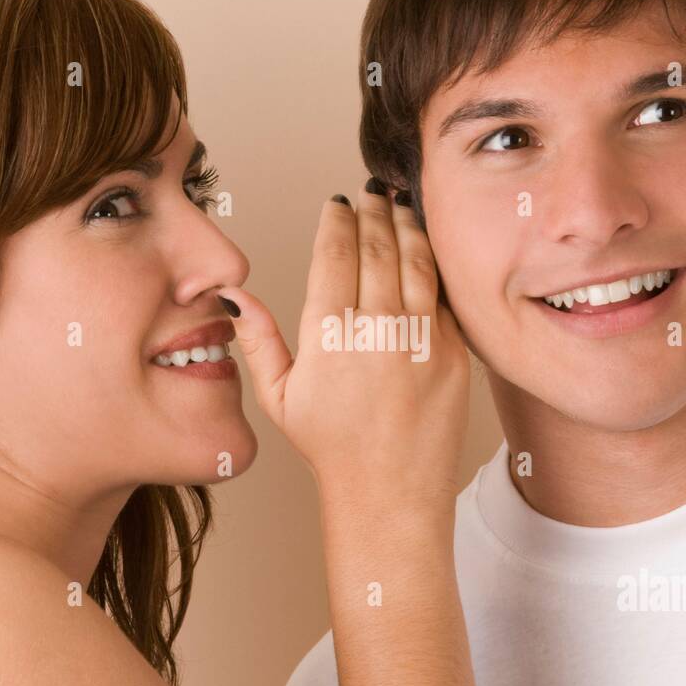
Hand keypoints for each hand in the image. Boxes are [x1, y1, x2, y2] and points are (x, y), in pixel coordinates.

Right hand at [216, 182, 468, 511]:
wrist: (391, 492)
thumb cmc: (332, 447)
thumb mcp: (279, 397)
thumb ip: (258, 339)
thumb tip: (233, 293)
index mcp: (329, 335)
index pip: (334, 252)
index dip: (336, 219)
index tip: (336, 202)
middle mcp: (376, 329)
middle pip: (377, 245)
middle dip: (372, 211)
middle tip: (369, 193)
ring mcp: (420, 338)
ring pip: (415, 259)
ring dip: (406, 225)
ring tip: (398, 206)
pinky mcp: (452, 351)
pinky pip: (443, 292)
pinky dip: (434, 262)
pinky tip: (425, 247)